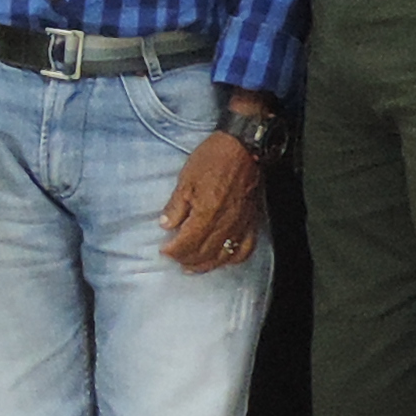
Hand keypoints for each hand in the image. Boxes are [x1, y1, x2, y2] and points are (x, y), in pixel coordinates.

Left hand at [161, 127, 266, 271]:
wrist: (243, 148)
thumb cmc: (213, 159)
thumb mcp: (186, 179)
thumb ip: (176, 206)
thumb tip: (165, 225)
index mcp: (206, 213)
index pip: (187, 243)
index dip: (173, 251)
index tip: (164, 250)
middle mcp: (225, 224)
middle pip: (204, 253)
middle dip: (186, 260)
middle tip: (175, 259)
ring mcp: (240, 225)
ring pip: (223, 256)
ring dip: (206, 265)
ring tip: (193, 267)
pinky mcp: (251, 222)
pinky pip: (244, 249)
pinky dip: (232, 259)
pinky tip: (223, 260)